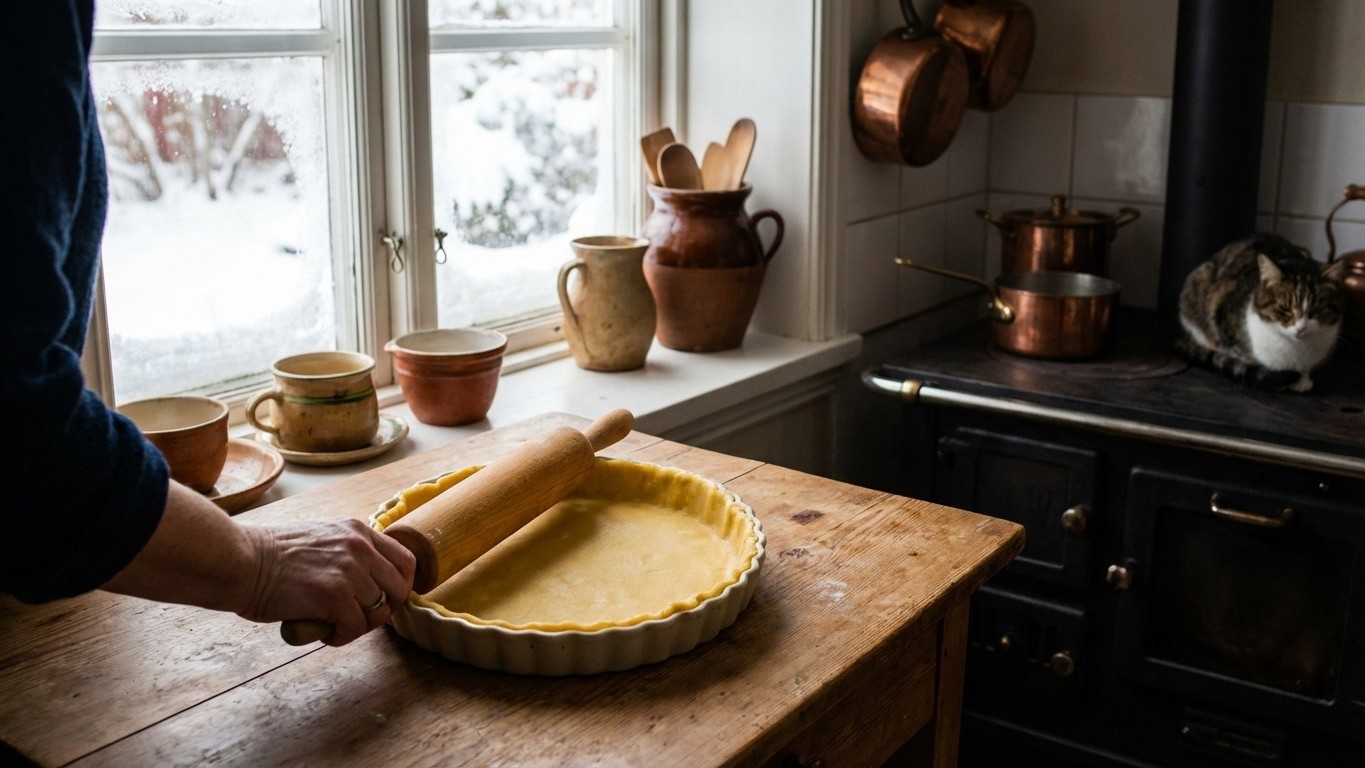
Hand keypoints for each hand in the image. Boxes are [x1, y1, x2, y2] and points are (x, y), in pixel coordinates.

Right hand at [239, 518, 416, 646]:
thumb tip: (368, 581)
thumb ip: (347, 552)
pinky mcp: (335, 596)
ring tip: (335, 626)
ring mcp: (349, 571)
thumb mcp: (321, 538)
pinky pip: (356, 627)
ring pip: (380, 612)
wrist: (239, 561)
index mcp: (358, 530)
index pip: (405, 561)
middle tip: (358, 618)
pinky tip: (323, 632)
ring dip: (360, 626)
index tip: (384, 600)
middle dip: (383, 609)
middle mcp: (359, 547)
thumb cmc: (269, 555)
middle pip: (399, 589)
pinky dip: (342, 637)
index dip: (399, 586)